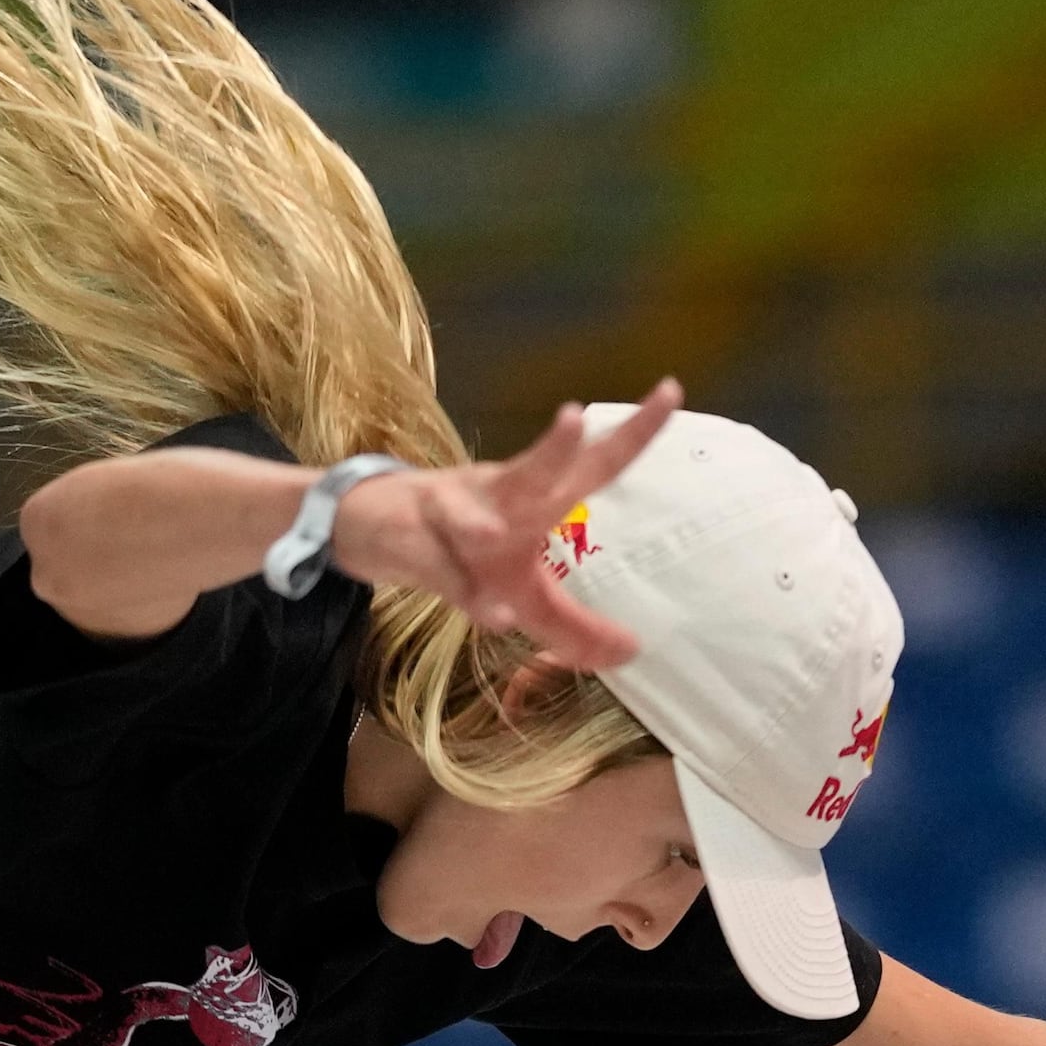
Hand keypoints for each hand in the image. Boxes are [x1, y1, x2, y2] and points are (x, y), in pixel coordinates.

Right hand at [329, 380, 682, 668]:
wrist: (373, 530)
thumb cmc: (461, 548)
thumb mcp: (523, 594)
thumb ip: (574, 629)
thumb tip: (630, 654)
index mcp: (537, 499)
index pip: (596, 463)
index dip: (635, 432)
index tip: (672, 391)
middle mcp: (502, 496)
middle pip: (536, 470)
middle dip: (556, 448)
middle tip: (575, 418)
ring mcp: (453, 517)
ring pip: (471, 513)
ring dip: (481, 523)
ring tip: (491, 534)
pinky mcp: (417, 548)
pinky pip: (444, 575)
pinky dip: (463, 592)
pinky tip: (492, 615)